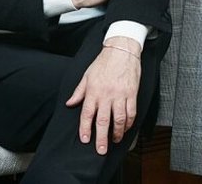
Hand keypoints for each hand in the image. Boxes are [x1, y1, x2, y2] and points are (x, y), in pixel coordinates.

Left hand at [66, 37, 142, 153]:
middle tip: (101, 150)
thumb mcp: (87, 75)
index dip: (85, 128)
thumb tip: (70, 103)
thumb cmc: (104, 62)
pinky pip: (131, 112)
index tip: (85, 139)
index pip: (87, 114)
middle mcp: (106, 95)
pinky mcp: (131, 94)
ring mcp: (120, 95)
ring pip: (119, 119)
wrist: (122, 50)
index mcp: (93, 91)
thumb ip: (78, 91)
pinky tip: (126, 128)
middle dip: (101, 137)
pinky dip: (129, 123)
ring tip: (114, 140)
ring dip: (117, 132)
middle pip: (103, 121)